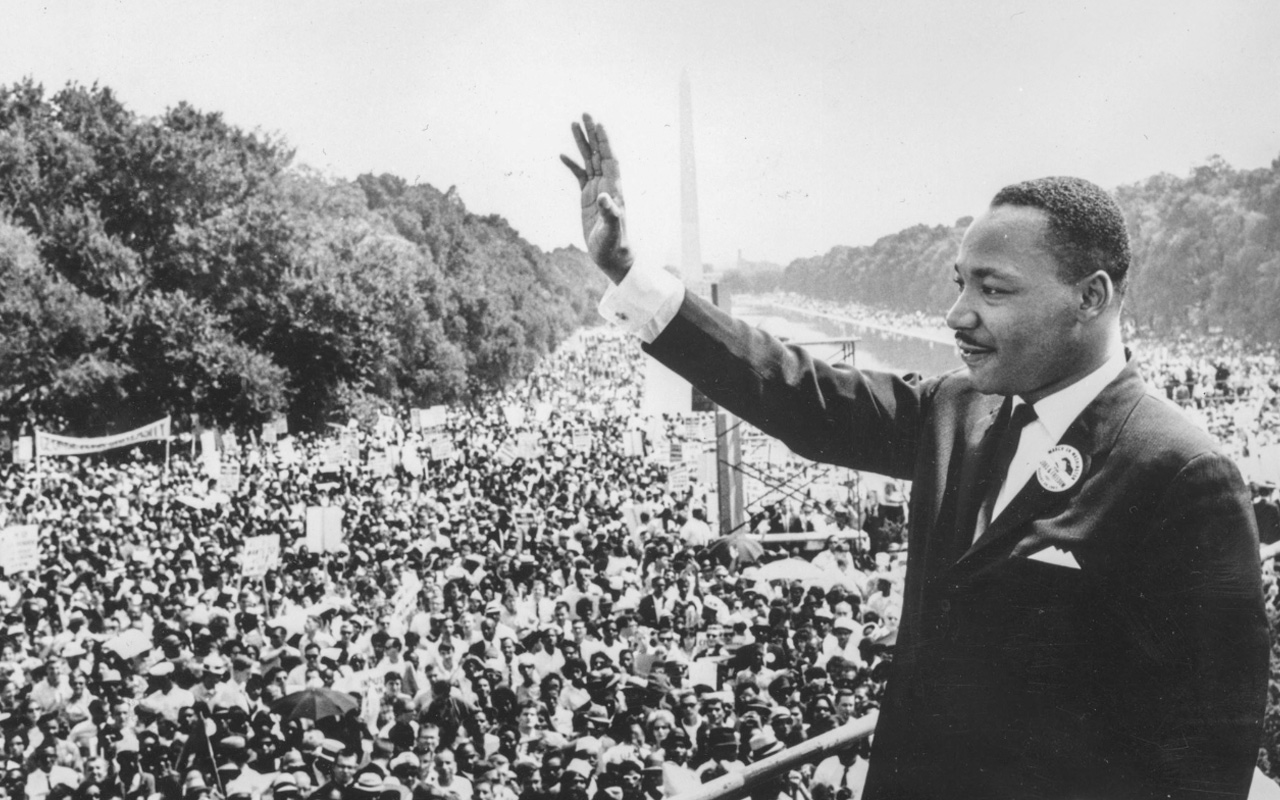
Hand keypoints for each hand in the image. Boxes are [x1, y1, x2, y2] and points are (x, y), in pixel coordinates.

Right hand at [561, 114, 632, 283]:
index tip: (598, 124)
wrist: (612, 256)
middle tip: (585, 113)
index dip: (605, 142)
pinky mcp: (588, 198)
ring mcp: (597, 190)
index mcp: (614, 188)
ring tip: (573, 124)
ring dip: (582, 143)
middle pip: (599, 153)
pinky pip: (580, 176)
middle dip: (592, 134)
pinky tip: (562, 156)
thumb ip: (610, 213)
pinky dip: (572, 165)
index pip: (610, 159)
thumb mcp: (611, 230)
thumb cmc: (614, 244)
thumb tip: (604, 197)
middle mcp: (607, 185)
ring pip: (589, 160)